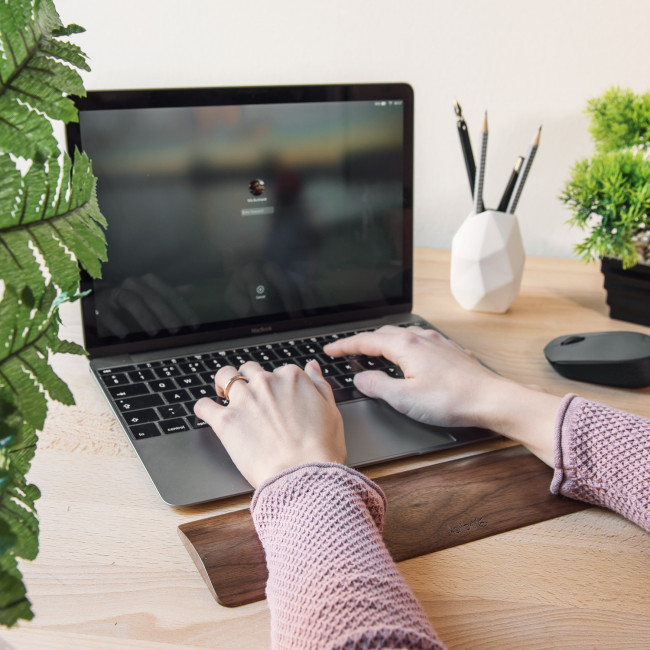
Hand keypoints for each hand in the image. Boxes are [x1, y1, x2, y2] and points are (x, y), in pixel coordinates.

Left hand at [194, 361, 345, 487]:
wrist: (303, 475)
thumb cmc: (320, 449)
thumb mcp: (331, 411)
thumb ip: (319, 384)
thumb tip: (311, 366)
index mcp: (292, 378)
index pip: (278, 371)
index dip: (276, 385)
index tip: (276, 398)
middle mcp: (266, 383)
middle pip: (249, 370)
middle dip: (248, 380)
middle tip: (249, 396)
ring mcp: (244, 399)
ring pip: (224, 377)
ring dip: (223, 384)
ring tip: (223, 395)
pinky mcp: (225, 420)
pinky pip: (204, 405)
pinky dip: (203, 408)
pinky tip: (208, 414)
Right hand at [324, 326, 560, 465]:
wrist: (492, 400)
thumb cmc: (451, 400)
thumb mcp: (404, 398)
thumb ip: (377, 385)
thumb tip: (361, 378)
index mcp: (405, 346)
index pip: (366, 340)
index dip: (344, 345)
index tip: (330, 349)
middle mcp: (421, 338)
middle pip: (384, 334)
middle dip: (363, 341)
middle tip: (348, 351)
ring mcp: (438, 343)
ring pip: (403, 336)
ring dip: (385, 342)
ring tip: (376, 352)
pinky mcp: (450, 352)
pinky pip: (421, 343)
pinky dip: (406, 347)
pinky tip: (411, 357)